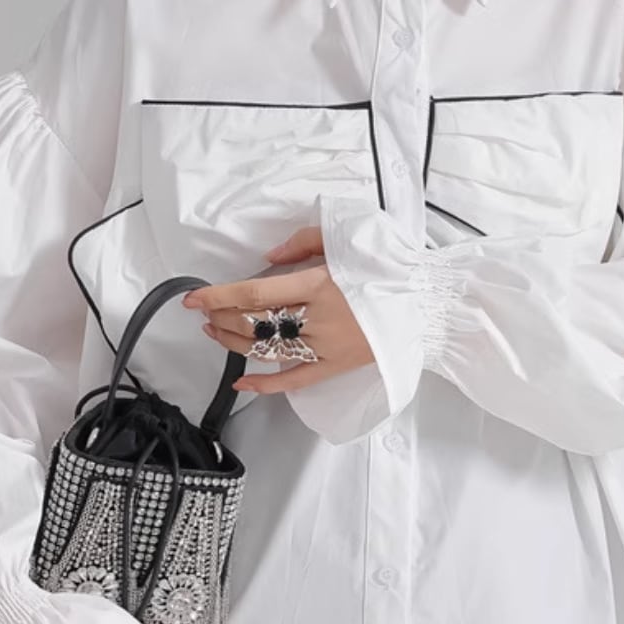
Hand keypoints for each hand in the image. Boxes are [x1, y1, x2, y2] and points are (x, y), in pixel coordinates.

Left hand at [180, 225, 373, 394]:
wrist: (428, 301)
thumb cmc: (390, 266)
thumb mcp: (348, 238)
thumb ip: (305, 242)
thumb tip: (269, 257)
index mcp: (319, 284)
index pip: (255, 292)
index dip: (219, 296)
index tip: (194, 298)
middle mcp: (318, 319)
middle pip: (255, 323)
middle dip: (222, 318)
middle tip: (205, 313)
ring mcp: (326, 346)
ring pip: (266, 350)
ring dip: (234, 343)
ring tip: (215, 333)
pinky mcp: (337, 366)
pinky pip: (295, 381)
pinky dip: (265, 385)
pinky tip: (242, 383)